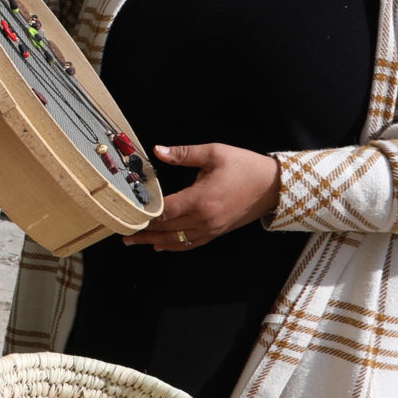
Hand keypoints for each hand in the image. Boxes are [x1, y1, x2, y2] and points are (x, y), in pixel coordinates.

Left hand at [124, 144, 281, 250]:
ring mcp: (211, 228)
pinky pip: (191, 244)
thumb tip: (157, 150)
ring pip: (177, 241)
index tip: (128, 212)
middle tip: (123, 232)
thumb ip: (183, 154)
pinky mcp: (217, 232)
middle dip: (144, 231)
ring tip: (135, 242)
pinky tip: (162, 246)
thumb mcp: (214, 153)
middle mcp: (204, 219)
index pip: (164, 211)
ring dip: (154, 241)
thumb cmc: (245, 167)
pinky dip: (175, 246)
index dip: (145, 212)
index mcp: (200, 199)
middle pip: (166, 229)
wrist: (274, 186)